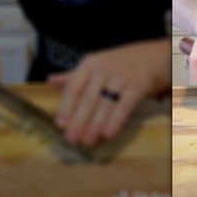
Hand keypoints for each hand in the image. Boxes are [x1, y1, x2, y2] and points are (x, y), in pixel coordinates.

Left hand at [48, 39, 167, 145]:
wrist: (146, 56)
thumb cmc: (114, 64)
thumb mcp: (93, 65)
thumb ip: (72, 77)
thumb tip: (50, 81)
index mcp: (89, 64)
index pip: (74, 87)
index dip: (66, 106)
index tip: (60, 124)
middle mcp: (104, 69)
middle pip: (89, 99)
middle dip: (79, 120)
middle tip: (72, 138)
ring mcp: (121, 78)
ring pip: (105, 105)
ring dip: (96, 125)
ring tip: (88, 140)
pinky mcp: (136, 86)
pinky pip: (124, 106)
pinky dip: (116, 121)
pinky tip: (108, 133)